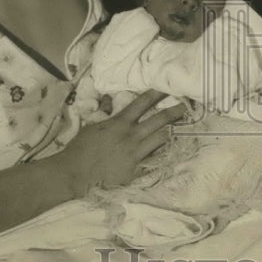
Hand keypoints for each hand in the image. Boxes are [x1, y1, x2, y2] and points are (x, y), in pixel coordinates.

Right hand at [61, 90, 184, 193]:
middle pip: (159, 120)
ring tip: (183, 127)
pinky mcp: (136, 171)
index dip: (157, 94)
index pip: (142, 103)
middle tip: (187, 106)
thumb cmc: (80, 150)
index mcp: (119, 123)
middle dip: (175, 112)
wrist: (74, 174)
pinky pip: (155, 159)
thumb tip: (108, 99)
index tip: (168, 87)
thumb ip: (103, 113)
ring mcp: (136, 154)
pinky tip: (173, 150)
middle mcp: (131, 136)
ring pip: (161, 139)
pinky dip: (163, 153)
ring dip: (172, 132)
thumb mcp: (91, 127)